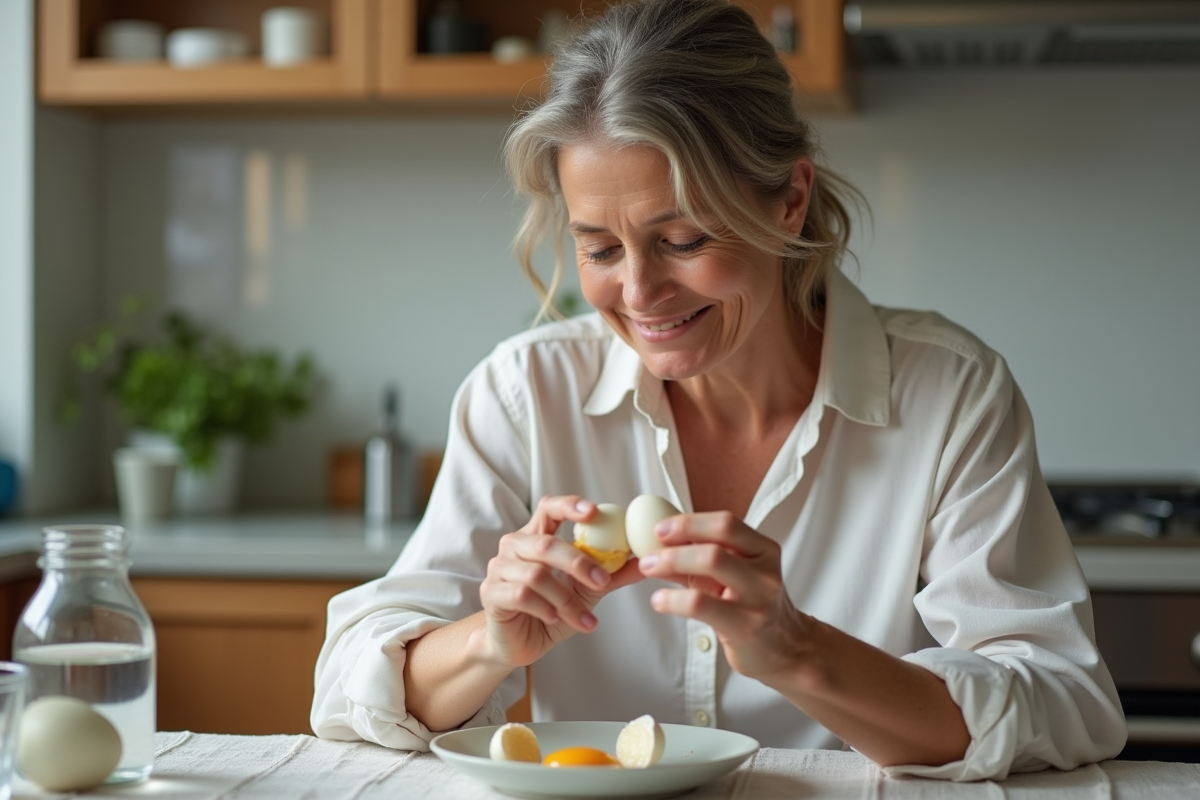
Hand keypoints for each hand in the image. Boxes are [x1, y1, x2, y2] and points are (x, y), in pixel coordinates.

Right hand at [479, 495, 642, 668]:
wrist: (519, 644)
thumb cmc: (550, 610)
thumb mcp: (585, 592)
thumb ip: (610, 575)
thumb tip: (644, 563)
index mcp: (536, 536)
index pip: (549, 508)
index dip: (569, 505)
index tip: (594, 511)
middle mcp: (514, 546)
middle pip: (546, 545)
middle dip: (579, 563)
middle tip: (603, 582)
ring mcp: (499, 568)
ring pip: (537, 575)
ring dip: (566, 600)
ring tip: (585, 619)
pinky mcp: (491, 593)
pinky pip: (520, 595)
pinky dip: (545, 608)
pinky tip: (556, 619)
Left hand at [638, 511, 809, 682]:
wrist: (784, 649)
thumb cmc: (752, 608)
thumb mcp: (731, 577)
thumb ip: (696, 561)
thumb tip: (653, 548)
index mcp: (763, 550)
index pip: (726, 523)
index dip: (689, 522)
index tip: (660, 529)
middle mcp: (764, 570)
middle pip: (716, 541)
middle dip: (675, 542)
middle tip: (648, 553)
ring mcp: (758, 598)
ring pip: (710, 564)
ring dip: (671, 563)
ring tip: (647, 570)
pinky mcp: (744, 626)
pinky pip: (701, 604)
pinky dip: (672, 599)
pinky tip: (659, 601)